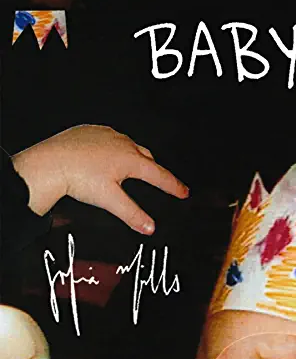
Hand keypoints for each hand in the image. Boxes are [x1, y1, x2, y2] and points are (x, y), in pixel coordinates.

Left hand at [12, 125, 188, 233]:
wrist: (50, 162)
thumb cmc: (78, 177)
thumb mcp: (110, 200)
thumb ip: (133, 215)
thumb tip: (150, 228)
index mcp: (131, 159)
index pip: (160, 175)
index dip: (174, 186)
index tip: (184, 192)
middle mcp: (122, 143)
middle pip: (147, 157)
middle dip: (155, 169)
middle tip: (160, 181)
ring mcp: (106, 134)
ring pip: (129, 145)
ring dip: (135, 156)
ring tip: (134, 168)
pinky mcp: (89, 130)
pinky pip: (109, 137)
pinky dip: (115, 147)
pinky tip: (108, 156)